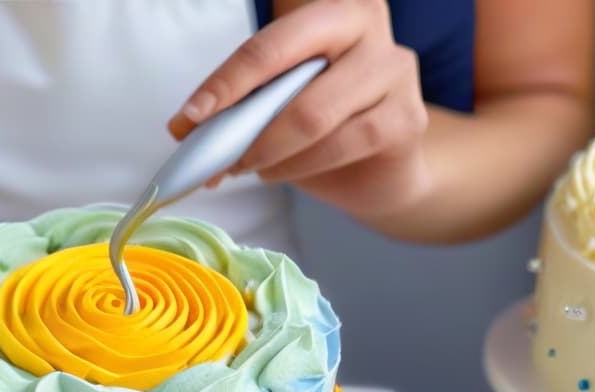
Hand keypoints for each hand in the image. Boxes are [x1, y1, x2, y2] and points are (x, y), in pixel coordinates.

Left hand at [168, 0, 430, 220]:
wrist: (379, 169)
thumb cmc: (323, 125)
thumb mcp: (276, 103)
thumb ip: (242, 105)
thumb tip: (187, 128)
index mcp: (331, 9)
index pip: (269, 42)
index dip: (226, 79)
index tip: (190, 116)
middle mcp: (369, 25)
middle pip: (290, 68)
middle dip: (240, 117)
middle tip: (214, 155)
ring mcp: (394, 68)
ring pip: (312, 115)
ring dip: (266, 151)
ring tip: (245, 167)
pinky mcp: (407, 117)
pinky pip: (340, 144)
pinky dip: (297, 166)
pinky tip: (277, 173)